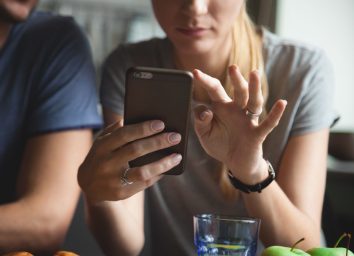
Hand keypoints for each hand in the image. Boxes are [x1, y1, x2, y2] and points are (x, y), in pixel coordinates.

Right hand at [78, 120, 181, 203]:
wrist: (88, 185)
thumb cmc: (101, 156)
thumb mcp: (102, 141)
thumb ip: (116, 129)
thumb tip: (135, 117)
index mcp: (102, 147)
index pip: (124, 134)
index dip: (143, 128)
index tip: (161, 124)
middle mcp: (106, 163)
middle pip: (136, 151)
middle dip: (158, 142)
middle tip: (176, 136)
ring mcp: (114, 180)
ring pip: (143, 171)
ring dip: (163, 163)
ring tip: (177, 156)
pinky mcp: (121, 193)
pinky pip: (144, 183)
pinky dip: (158, 174)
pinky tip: (168, 167)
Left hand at [193, 66, 286, 182]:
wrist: (234, 162)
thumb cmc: (219, 144)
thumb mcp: (204, 134)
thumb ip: (200, 121)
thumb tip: (205, 111)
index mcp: (222, 107)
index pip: (215, 90)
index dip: (206, 81)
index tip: (196, 72)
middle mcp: (237, 110)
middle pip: (238, 91)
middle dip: (236, 79)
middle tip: (232, 68)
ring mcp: (248, 120)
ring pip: (253, 101)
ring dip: (254, 88)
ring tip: (255, 74)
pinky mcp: (257, 134)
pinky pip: (268, 123)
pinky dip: (276, 114)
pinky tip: (282, 103)